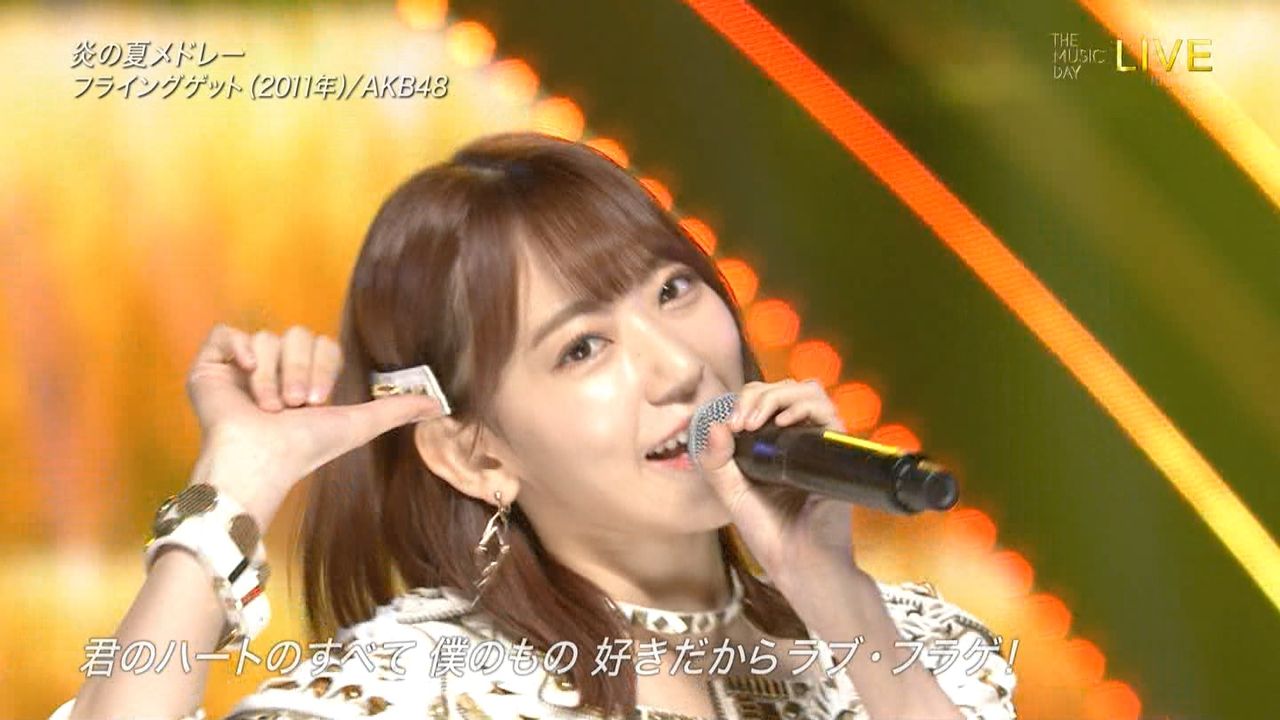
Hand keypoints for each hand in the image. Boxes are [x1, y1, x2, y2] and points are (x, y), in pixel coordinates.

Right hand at [183, 323, 444, 527]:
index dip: (322, 368)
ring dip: (271, 377)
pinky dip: (238, 351)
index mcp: (305, 376)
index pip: (323, 343)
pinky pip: (228, 333)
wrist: (258, 461)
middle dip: (299, 372)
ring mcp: (241, 365)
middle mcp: (275, 367)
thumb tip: (440, 403)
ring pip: (266, 338)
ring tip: (267, 408)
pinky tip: (243, 375)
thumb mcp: (356, 425)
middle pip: (296, 335)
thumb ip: (396, 410)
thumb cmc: (303, 450)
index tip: (316, 402)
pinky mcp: (212, 363)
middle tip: (292, 406)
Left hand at [695, 379, 857, 585]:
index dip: (744, 400)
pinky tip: (783, 423)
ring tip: (756, 422)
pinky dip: (804, 408)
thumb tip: (714, 425)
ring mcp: (819, 443)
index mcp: (774, 444)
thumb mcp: (731, 494)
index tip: (729, 424)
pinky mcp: (837, 452)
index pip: (765, 398)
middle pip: (785, 388)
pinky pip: (829, 413)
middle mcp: (800, 438)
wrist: (799, 563)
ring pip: (808, 392)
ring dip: (777, 397)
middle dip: (756, 395)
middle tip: (739, 422)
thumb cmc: (770, 533)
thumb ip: (716, 463)